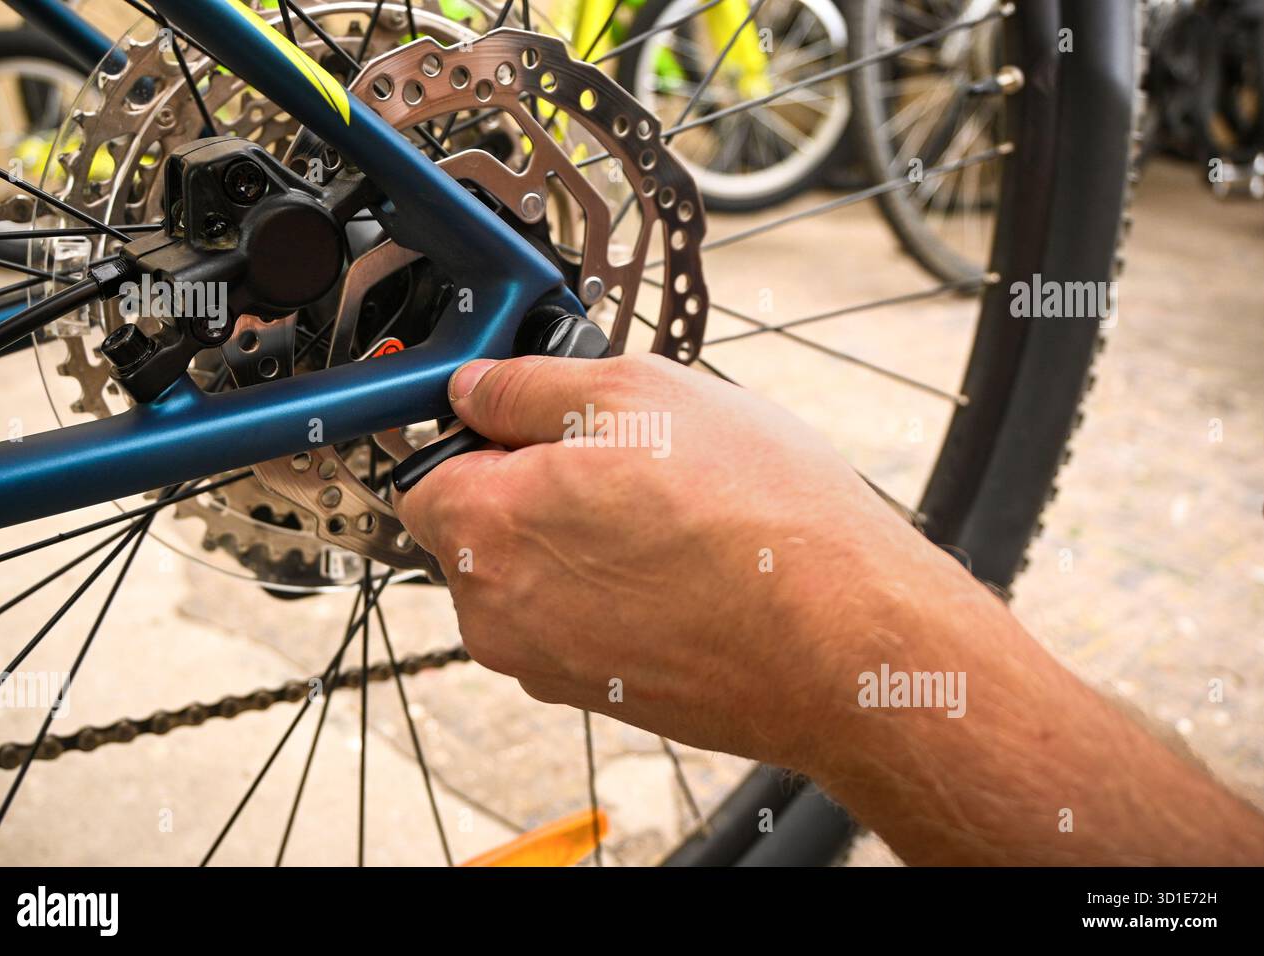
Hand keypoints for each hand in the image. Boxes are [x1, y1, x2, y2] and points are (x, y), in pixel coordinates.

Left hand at [396, 352, 954, 768]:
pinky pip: (575, 625)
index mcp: (484, 529)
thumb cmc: (754, 518)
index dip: (477, 439)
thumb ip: (528, 387)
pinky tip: (680, 569)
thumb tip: (474, 389)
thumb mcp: (638, 393)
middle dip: (531, 490)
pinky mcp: (596, 696)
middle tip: (625, 462)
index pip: (422, 475)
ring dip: (577, 542)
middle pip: (477, 530)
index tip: (530, 424)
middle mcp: (495, 613)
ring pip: (531, 579)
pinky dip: (610, 594)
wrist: (840, 642)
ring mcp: (544, 665)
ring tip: (668, 518)